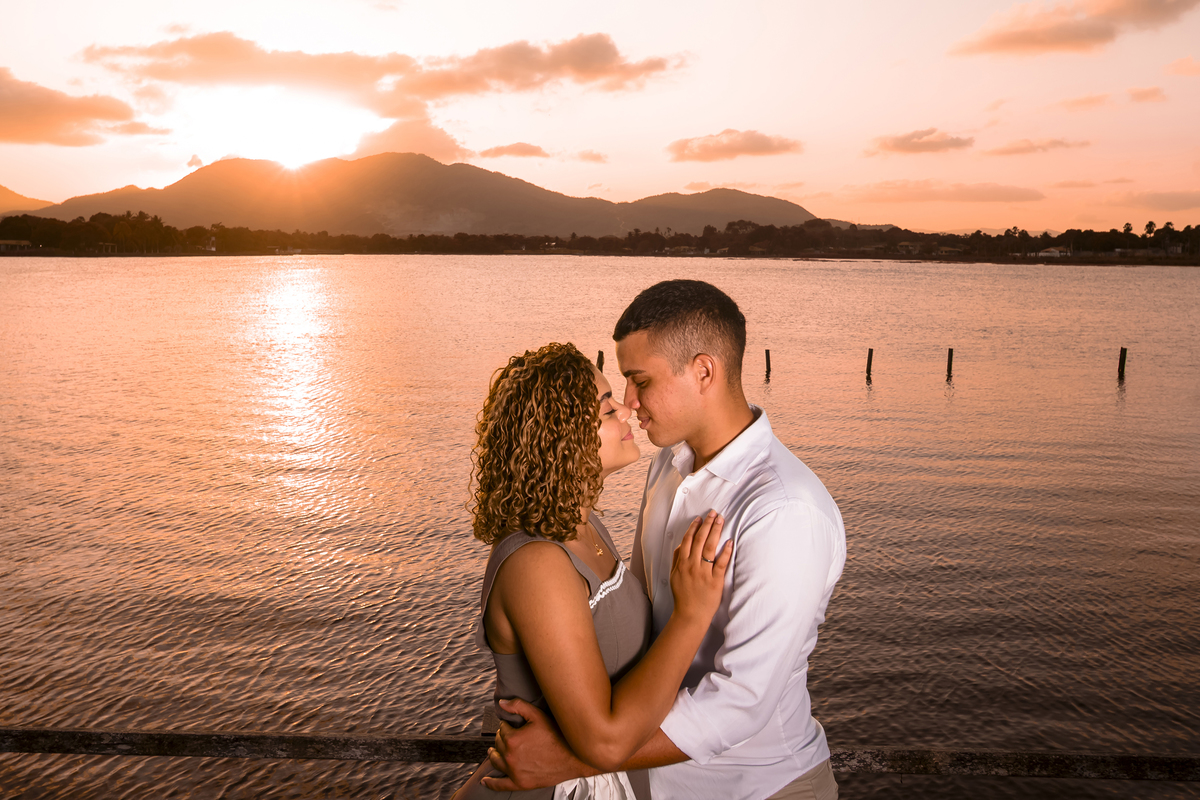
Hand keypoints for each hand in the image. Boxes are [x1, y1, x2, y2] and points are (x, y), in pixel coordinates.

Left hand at [481, 697, 597, 790]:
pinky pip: (501, 785)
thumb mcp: (538, 716)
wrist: (573, 758)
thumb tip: (501, 704)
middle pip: (499, 744)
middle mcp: (510, 757)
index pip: (502, 729)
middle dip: (501, 738)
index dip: (507, 725)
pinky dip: (491, 783)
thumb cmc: (558, 736)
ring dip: (493, 754)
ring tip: (493, 751)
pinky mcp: (520, 783)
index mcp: (512, 739)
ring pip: (496, 761)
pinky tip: (484, 781)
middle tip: (508, 735)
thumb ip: (518, 706)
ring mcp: (514, 772)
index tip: (513, 725)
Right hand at [669, 511, 731, 625]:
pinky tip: (729, 541)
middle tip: (714, 513)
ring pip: (710, 547)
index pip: (688, 540)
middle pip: (700, 540)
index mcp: (681, 563)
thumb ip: (677, 559)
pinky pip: (721, 563)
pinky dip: (725, 551)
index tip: (700, 518)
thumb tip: (682, 544)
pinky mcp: (715, 581)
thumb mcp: (673, 575)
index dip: (694, 527)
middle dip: (707, 524)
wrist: (690, 615)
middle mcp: (692, 565)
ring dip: (716, 531)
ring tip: (721, 520)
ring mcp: (704, 572)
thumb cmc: (683, 595)